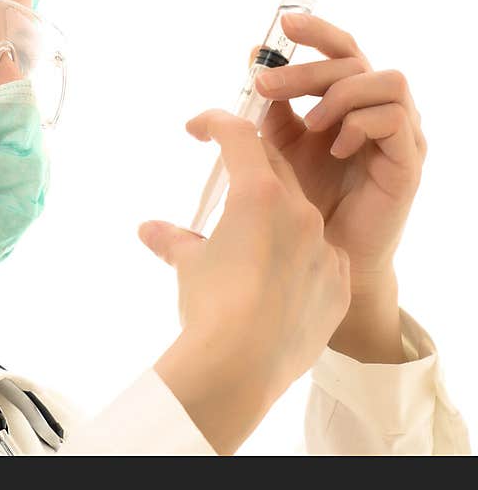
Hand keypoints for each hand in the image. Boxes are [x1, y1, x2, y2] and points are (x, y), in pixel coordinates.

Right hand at [139, 109, 350, 453]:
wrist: (241, 366)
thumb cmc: (210, 304)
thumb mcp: (188, 265)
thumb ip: (173, 240)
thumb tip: (149, 230)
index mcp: (259, 195)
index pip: (239, 137)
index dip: (217, 123)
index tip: (200, 127)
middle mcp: (300, 212)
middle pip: (275, 169)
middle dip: (248, 169)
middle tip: (225, 180)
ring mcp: (326, 249)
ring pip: (301, 215)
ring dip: (275, 217)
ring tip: (249, 245)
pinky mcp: (340, 283)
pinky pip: (322, 258)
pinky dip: (300, 258)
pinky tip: (278, 283)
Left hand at [249, 13, 426, 290]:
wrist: (327, 253)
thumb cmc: (308, 196)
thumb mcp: (282, 143)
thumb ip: (273, 105)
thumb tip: (254, 58)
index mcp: (351, 99)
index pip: (342, 49)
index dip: (317, 31)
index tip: (282, 26)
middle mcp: (381, 108)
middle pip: (355, 60)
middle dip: (307, 68)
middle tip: (264, 85)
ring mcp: (400, 134)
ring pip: (386, 81)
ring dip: (340, 94)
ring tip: (308, 123)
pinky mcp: (409, 163)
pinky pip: (394, 121)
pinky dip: (359, 125)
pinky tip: (334, 147)